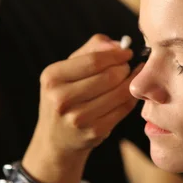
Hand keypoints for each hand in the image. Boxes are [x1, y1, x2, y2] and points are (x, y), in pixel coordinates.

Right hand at [22, 34, 141, 182]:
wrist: (56, 138)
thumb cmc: (66, 95)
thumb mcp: (68, 69)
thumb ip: (92, 49)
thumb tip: (119, 44)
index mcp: (52, 77)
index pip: (93, 60)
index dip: (116, 55)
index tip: (127, 52)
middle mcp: (61, 98)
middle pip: (109, 76)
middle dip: (124, 68)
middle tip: (128, 67)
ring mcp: (77, 118)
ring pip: (119, 93)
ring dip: (130, 82)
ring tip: (130, 78)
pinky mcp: (94, 132)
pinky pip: (123, 109)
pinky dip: (130, 98)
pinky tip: (129, 94)